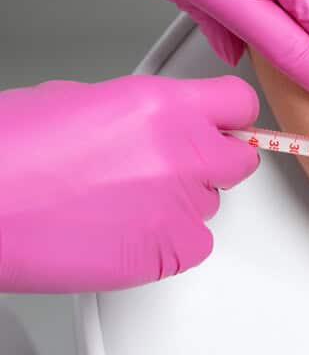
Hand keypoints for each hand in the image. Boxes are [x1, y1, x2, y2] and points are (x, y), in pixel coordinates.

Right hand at [0, 75, 259, 292]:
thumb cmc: (8, 154)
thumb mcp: (82, 100)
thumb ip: (143, 112)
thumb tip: (162, 124)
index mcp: (163, 105)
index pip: (238, 104)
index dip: (229, 118)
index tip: (223, 127)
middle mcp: (182, 154)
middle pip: (240, 160)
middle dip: (215, 163)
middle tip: (178, 168)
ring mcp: (179, 206)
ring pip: (211, 204)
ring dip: (183, 203)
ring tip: (123, 203)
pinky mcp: (167, 253)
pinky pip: (196, 245)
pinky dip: (170, 243)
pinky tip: (128, 233)